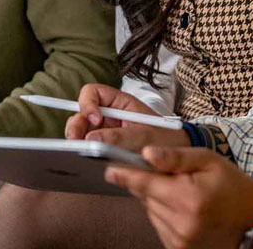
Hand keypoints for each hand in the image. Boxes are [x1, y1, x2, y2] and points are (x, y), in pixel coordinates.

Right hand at [65, 84, 189, 151]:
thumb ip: (118, 137)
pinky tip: (85, 159)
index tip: (94, 119)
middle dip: (76, 126)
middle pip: (82, 113)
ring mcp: (106, 131)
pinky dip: (84, 152)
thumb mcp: (144, 136)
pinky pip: (89, 146)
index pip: (93, 92)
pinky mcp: (105, 147)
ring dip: (78, 140)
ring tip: (78, 152)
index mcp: (120, 103)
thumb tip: (90, 139)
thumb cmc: (165, 139)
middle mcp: (110, 115)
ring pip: (82, 131)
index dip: (88, 103)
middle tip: (74, 142)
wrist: (177, 158)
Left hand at [106, 146, 252, 248]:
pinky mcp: (179, 248)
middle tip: (165, 174)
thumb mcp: (206, 160)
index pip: (145, 183)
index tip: (109, 169)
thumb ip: (175, 157)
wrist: (252, 213)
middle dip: (148, 183)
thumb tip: (146, 153)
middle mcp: (181, 222)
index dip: (125, 174)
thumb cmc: (230, 183)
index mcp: (188, 198)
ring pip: (150, 211)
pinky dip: (163, 213)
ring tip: (179, 191)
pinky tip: (181, 206)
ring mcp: (180, 239)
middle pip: (146, 197)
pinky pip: (158, 225)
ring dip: (156, 199)